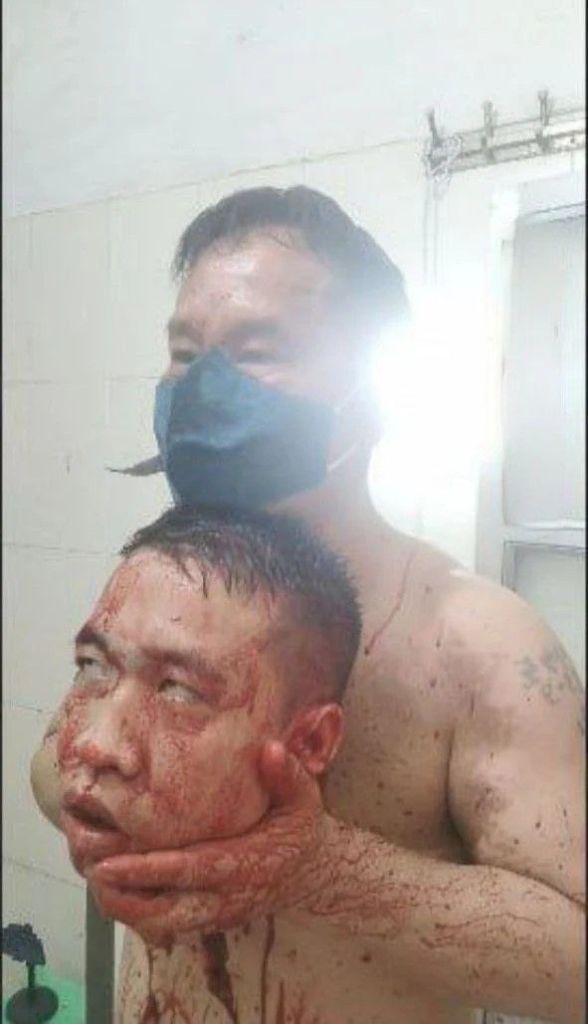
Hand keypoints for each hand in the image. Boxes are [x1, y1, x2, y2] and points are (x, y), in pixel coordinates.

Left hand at [88, 741, 327, 944]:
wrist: (314, 874)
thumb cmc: (301, 828)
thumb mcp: (304, 798)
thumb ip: (288, 774)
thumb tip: (268, 749)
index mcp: (245, 863)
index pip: (188, 871)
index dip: (147, 870)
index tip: (109, 865)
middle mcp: (227, 896)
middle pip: (166, 909)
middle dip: (124, 896)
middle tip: (90, 873)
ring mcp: (218, 913)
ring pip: (163, 923)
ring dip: (127, 907)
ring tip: (96, 881)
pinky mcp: (212, 920)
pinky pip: (169, 925)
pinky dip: (141, 913)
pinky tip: (117, 891)